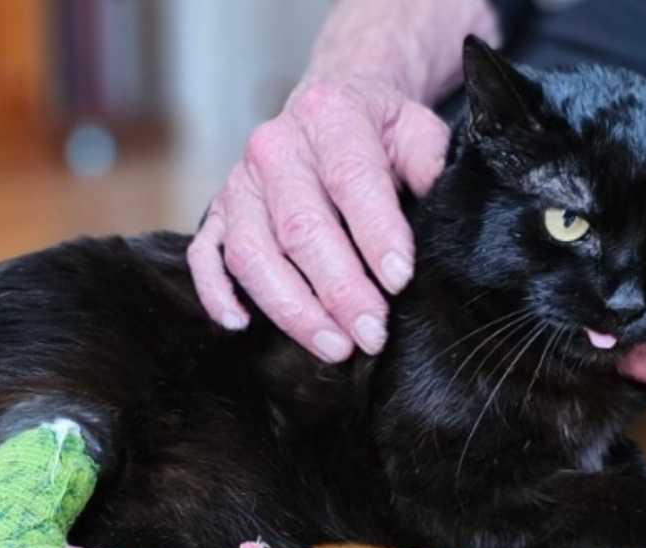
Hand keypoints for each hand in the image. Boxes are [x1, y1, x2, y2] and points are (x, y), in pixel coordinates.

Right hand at [187, 77, 448, 361]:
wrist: (329, 105)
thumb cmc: (377, 129)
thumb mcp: (416, 128)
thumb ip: (431, 161)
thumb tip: (440, 208)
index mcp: (329, 117)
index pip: (351, 178)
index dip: (376, 233)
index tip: (399, 280)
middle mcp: (275, 148)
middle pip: (299, 228)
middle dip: (339, 289)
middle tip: (372, 334)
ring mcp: (239, 183)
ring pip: (252, 253)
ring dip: (291, 307)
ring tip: (334, 345)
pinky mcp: (218, 212)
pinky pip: (205, 256)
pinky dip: (216, 293)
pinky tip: (241, 324)